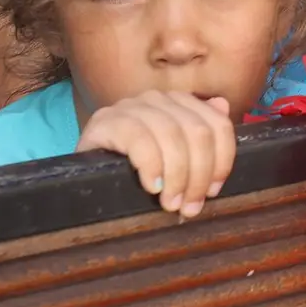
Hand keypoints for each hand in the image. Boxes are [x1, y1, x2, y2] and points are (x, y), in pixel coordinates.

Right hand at [76, 90, 235, 217]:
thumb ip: (199, 137)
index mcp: (178, 104)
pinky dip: (151, 166)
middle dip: (198, 176)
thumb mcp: (172, 159)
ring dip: (177, 176)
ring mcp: (130, 107)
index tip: (212, 191)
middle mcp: (156, 99)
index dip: (222, 160)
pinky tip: (151, 186)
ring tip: (170, 204)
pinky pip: (139, 138)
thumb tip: (222, 106)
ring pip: (172, 135)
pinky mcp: (105, 121)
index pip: (216, 124)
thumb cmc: (133, 171)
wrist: (82, 177)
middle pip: (197, 132)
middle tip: (189, 207)